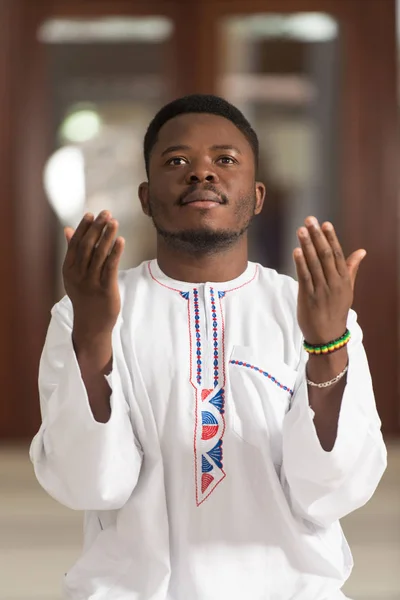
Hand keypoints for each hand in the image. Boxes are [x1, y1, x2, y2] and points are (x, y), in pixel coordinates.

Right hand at [63, 211, 124, 340]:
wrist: (91, 325)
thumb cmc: (84, 297)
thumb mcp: (74, 275)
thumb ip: (72, 252)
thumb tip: (67, 229)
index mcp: (69, 270)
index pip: (76, 244)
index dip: (84, 228)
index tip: (92, 214)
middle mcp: (78, 275)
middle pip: (88, 246)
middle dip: (97, 228)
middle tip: (106, 213)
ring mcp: (91, 282)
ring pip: (100, 254)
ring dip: (107, 236)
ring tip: (114, 222)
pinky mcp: (105, 289)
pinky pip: (110, 267)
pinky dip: (115, 252)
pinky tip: (121, 240)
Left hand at [293, 216, 365, 343]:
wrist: (327, 336)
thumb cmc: (336, 310)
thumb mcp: (347, 290)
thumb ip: (351, 269)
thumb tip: (361, 251)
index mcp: (344, 280)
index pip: (337, 254)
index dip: (331, 238)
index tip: (325, 223)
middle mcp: (333, 283)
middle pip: (325, 255)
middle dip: (317, 236)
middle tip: (309, 220)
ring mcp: (321, 290)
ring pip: (313, 263)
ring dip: (307, 245)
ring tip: (300, 230)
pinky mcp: (308, 296)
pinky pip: (304, 277)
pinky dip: (300, 263)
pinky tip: (296, 250)